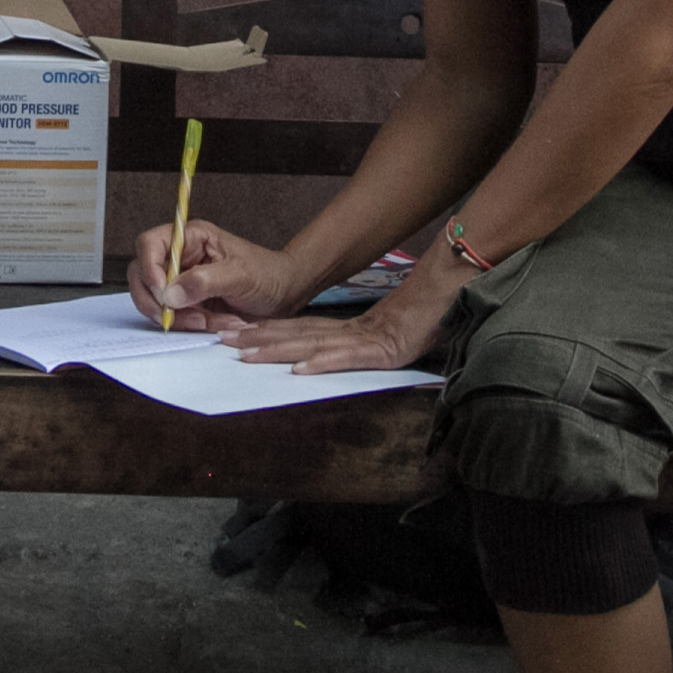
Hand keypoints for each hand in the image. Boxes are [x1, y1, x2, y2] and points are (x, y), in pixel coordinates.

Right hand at [125, 215, 306, 333]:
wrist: (284, 295)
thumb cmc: (267, 274)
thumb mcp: (240, 274)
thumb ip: (204, 281)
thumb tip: (171, 293)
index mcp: (191, 238)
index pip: (150, 244)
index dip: (149, 268)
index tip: (162, 292)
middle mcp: (180, 258)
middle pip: (142, 275)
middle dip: (155, 300)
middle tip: (173, 317)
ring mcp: (181, 281)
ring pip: (154, 300)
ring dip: (176, 317)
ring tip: (207, 322)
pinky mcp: (186, 303)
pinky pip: (172, 317)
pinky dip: (187, 326)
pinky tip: (212, 324)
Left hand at [223, 267, 459, 376]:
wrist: (449, 303)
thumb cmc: (418, 321)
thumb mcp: (379, 337)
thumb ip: (353, 345)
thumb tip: (318, 356)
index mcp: (343, 331)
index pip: (296, 330)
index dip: (264, 332)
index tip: (233, 333)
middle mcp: (345, 333)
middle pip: (294, 335)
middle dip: (257, 339)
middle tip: (223, 340)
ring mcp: (362, 341)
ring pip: (311, 345)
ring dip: (276, 349)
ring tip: (246, 354)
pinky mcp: (381, 350)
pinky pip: (346, 358)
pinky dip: (322, 363)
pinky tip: (299, 369)